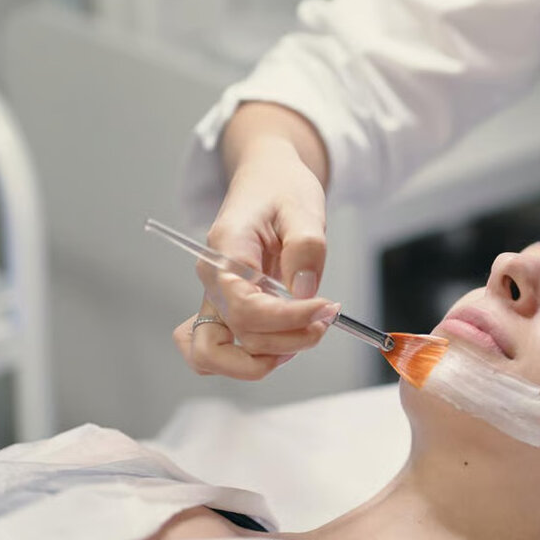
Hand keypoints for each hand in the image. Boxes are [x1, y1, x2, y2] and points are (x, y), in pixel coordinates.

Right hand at [174, 131, 336, 379]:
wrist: (265, 180)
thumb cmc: (280, 189)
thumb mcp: (302, 206)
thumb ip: (305, 248)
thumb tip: (304, 293)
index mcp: (226, 252)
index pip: (247, 308)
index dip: (289, 319)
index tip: (327, 309)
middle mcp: (213, 281)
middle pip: (237, 338)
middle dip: (288, 341)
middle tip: (325, 319)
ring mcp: (215, 299)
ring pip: (217, 356)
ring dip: (267, 358)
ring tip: (307, 332)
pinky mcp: (227, 310)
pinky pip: (218, 351)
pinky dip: (247, 360)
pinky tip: (284, 343)